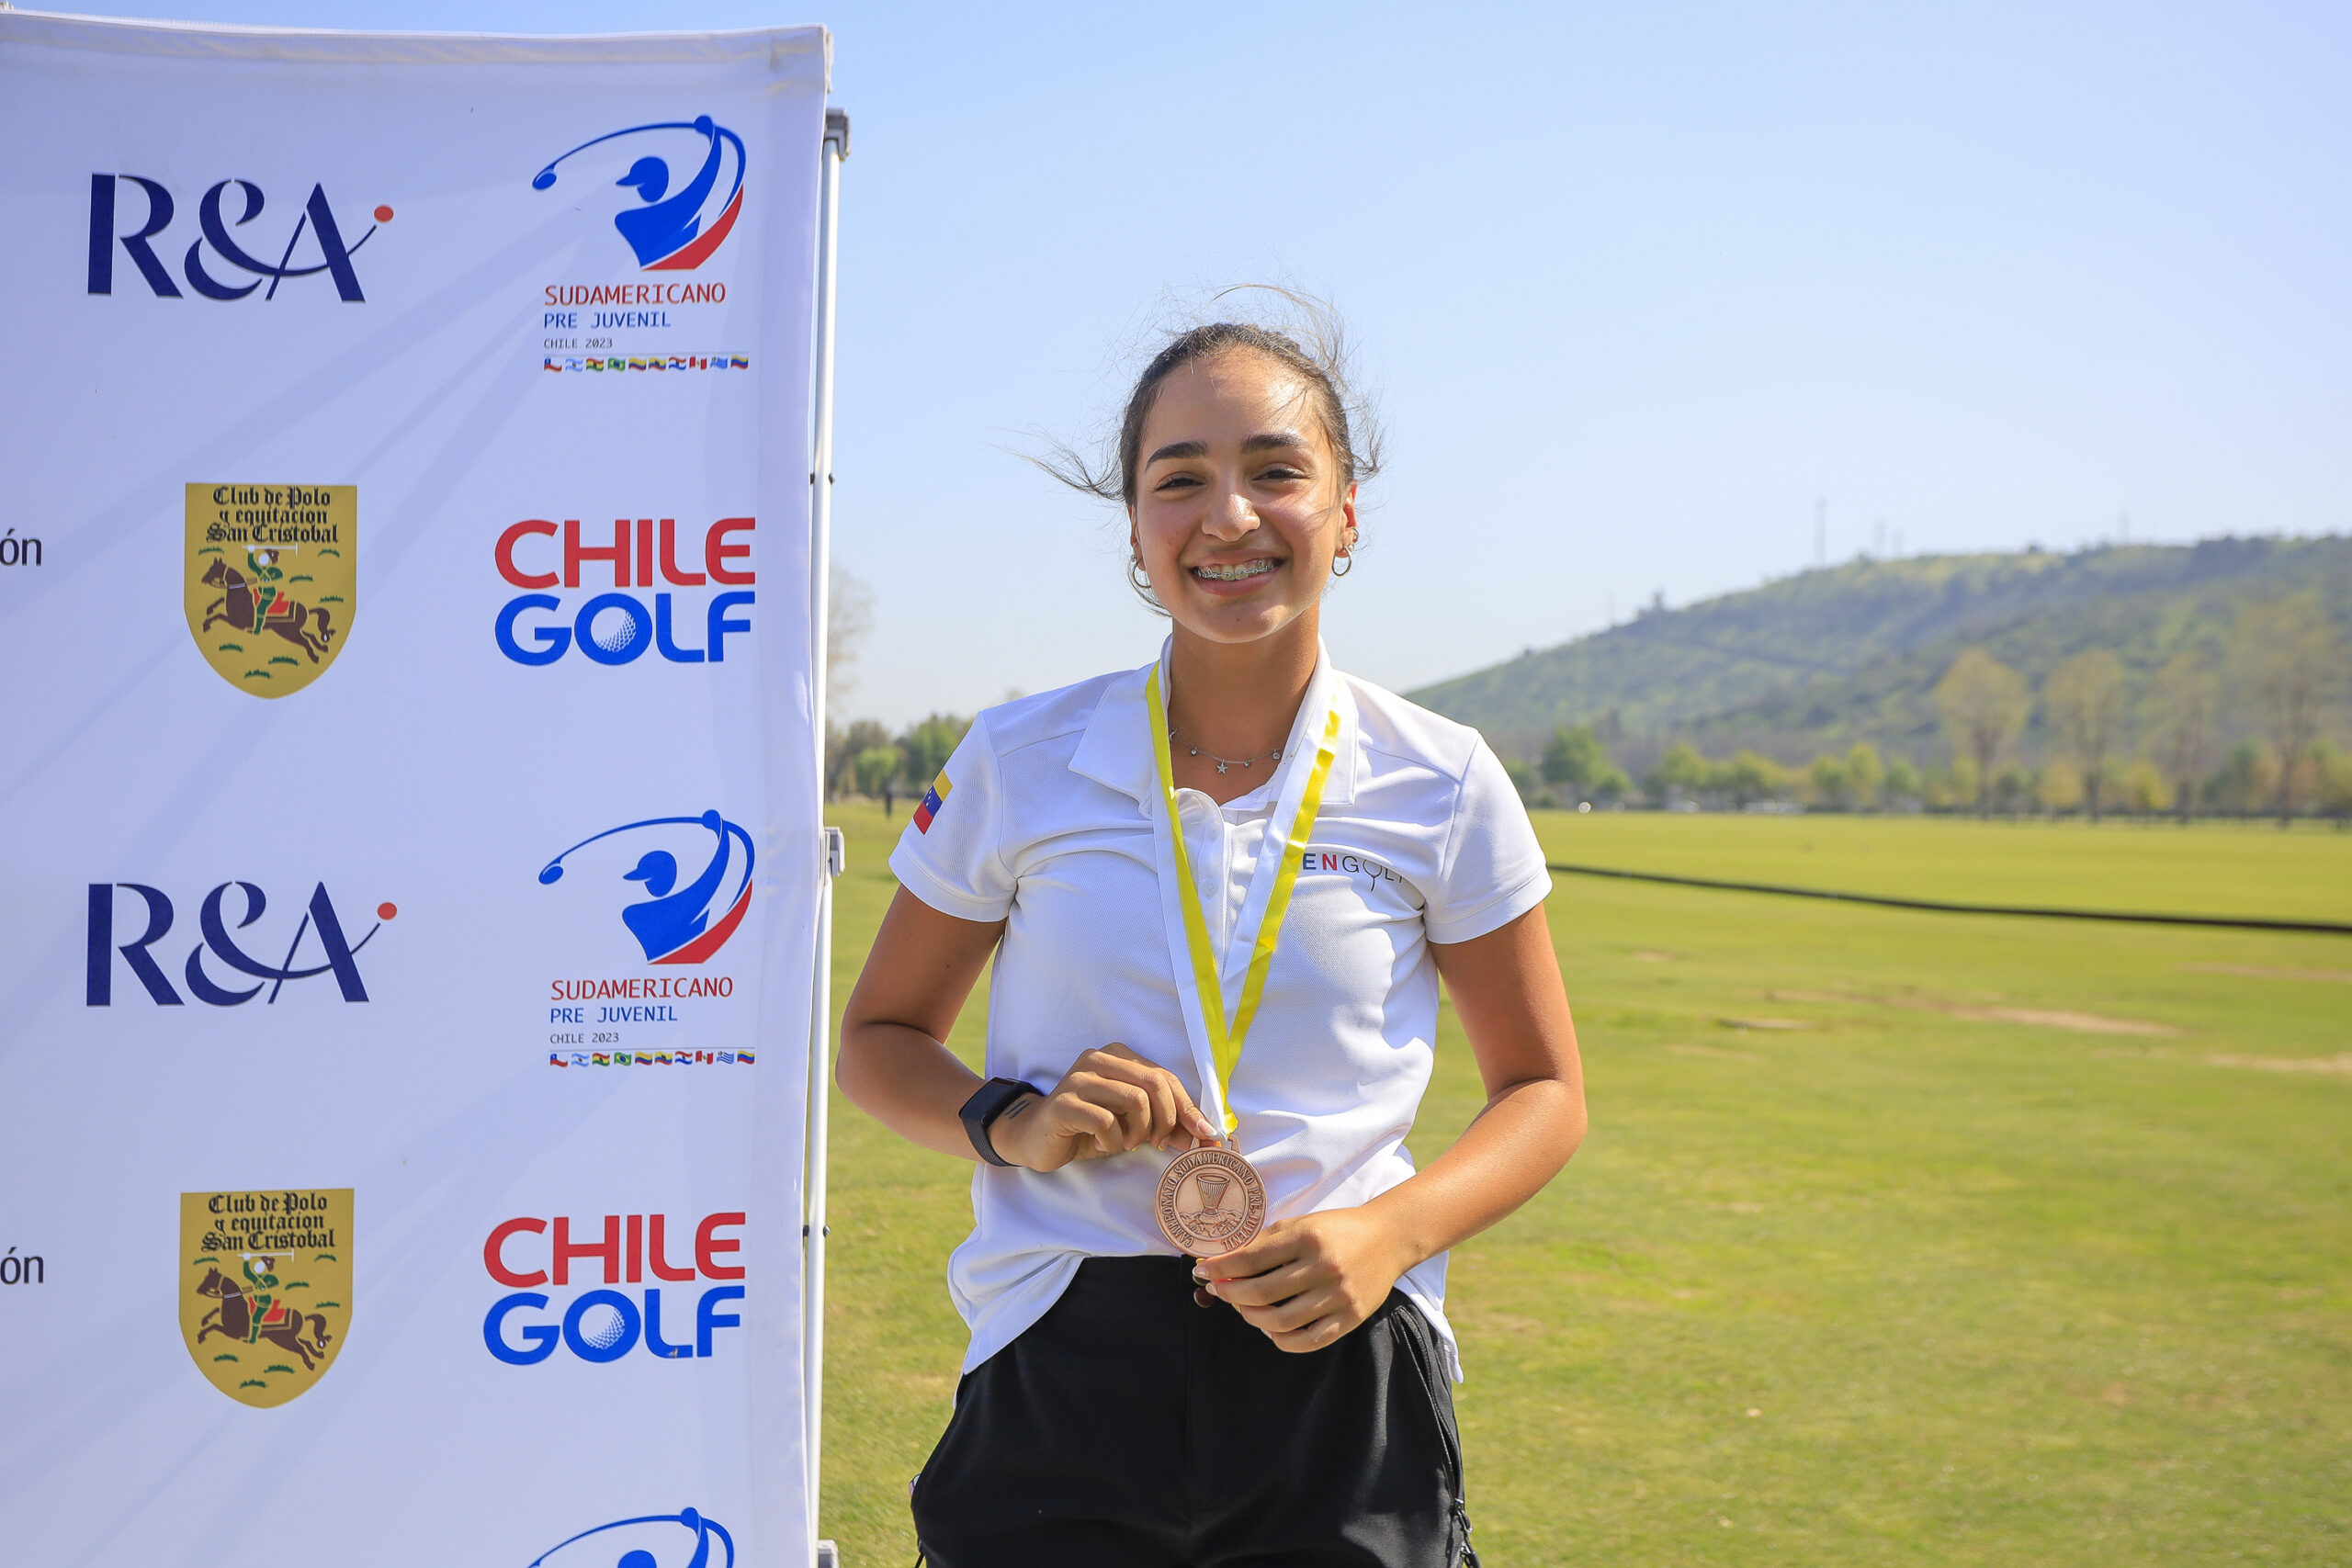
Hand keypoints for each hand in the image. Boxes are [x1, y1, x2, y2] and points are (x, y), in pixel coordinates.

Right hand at [991, 1043, 1219, 1172]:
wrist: (1037, 1138)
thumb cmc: (1089, 1129)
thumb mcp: (1132, 1124)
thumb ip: (1164, 1124)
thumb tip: (1206, 1134)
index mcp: (1118, 1056)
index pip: (1166, 1077)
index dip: (1189, 1108)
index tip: (1204, 1135)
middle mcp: (1099, 1059)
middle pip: (1155, 1084)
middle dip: (1168, 1120)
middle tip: (1159, 1144)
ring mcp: (1079, 1079)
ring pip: (1136, 1100)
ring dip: (1139, 1132)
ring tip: (1127, 1144)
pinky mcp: (1065, 1103)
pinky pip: (1106, 1121)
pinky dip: (1113, 1141)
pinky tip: (1102, 1144)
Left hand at [1194, 1205, 1412, 1352]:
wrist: (1388, 1238)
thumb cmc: (1337, 1229)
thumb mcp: (1301, 1224)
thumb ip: (1266, 1242)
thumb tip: (1225, 1261)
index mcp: (1307, 1238)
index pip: (1251, 1259)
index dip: (1221, 1268)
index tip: (1203, 1271)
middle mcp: (1323, 1267)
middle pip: (1261, 1292)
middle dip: (1230, 1293)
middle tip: (1218, 1290)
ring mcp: (1338, 1296)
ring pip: (1280, 1321)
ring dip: (1252, 1317)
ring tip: (1243, 1308)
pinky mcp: (1350, 1318)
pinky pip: (1308, 1341)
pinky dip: (1282, 1340)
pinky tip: (1270, 1329)